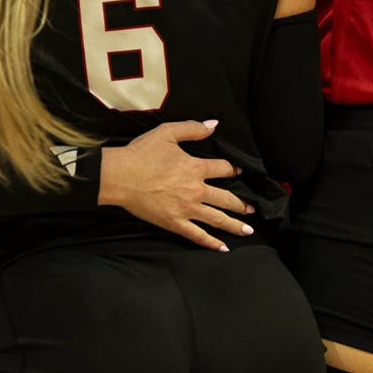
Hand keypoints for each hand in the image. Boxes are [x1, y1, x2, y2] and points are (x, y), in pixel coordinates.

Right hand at [98, 120, 253, 252]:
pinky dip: (211, 242)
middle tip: (252, 209)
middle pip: (226, 198)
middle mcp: (196, 190)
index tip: (239, 172)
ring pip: (217, 219)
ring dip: (235, 225)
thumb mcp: (167, 133)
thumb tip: (214, 125)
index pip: (223, 169)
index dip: (233, 169)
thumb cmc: (141, 153)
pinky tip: (223, 248)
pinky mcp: (175, 223)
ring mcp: (187, 209)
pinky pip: (197, 235)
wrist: (119, 176)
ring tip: (248, 230)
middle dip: (241, 204)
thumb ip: (192, 128)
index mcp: (196, 168)